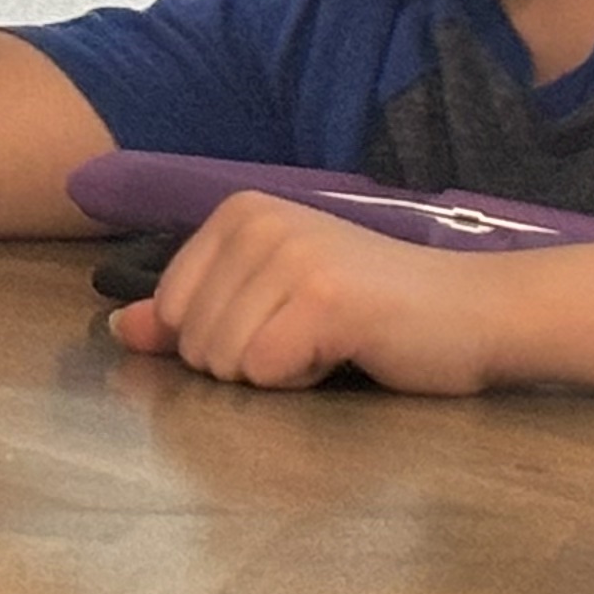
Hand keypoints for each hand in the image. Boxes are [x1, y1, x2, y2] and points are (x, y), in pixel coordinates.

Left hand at [112, 190, 494, 392]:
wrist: (473, 312)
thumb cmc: (372, 313)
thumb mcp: (270, 303)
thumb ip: (193, 315)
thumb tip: (121, 330)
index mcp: (238, 212)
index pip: (172, 310)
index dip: (224, 339)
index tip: (286, 320)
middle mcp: (257, 221)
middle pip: (193, 342)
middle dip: (249, 360)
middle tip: (314, 333)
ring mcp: (289, 255)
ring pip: (223, 361)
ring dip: (277, 372)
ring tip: (331, 340)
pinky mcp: (322, 299)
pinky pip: (265, 372)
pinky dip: (303, 381)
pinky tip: (346, 351)